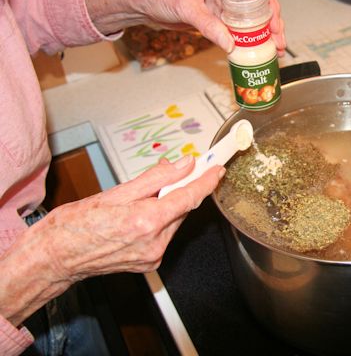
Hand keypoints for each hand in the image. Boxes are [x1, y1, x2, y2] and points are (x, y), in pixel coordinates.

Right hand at [40, 156, 223, 278]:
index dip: (206, 181)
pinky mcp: (150, 263)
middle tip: (171, 175)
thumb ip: (156, 178)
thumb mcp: (115, 192)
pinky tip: (138, 218)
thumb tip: (183, 165)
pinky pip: (165, 235)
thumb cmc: (74, 226)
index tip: (217, 169)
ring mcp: (153, 256)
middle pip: (182, 209)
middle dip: (179, 190)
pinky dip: (159, 222)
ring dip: (167, 207)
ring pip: (174, 222)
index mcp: (146, 222)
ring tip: (140, 202)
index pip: (189, 197)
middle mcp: (154, 243)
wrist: (55, 259)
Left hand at [86, 0, 285, 54]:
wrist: (138, 3)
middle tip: (278, 42)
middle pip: (256, 3)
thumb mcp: (184, 8)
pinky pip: (235, 26)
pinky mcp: (213, 13)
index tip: (275, 26)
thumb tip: (229, 44)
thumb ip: (208, 25)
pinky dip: (245, 39)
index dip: (268, 6)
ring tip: (272, 49)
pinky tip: (253, 50)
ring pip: (248, 16)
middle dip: (270, 23)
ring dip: (260, 34)